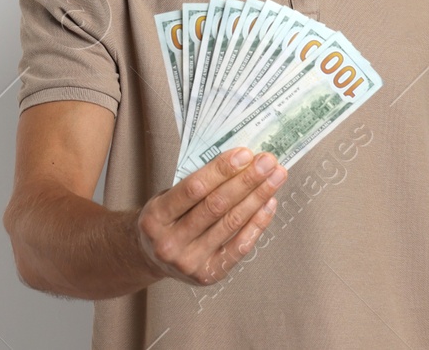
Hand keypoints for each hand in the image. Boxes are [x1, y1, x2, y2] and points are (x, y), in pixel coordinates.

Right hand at [134, 147, 287, 285]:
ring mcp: (189, 262)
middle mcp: (170, 242)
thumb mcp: (166, 198)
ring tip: (276, 178)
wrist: (152, 259)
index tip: (245, 154)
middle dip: (246, 180)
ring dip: (258, 197)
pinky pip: (240, 247)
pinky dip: (258, 223)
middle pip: (216, 206)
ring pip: (231, 223)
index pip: (193, 189)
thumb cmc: (166, 219)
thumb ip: (195, 183)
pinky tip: (269, 203)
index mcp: (156, 216)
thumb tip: (239, 160)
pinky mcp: (208, 275)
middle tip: (268, 162)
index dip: (221, 170)